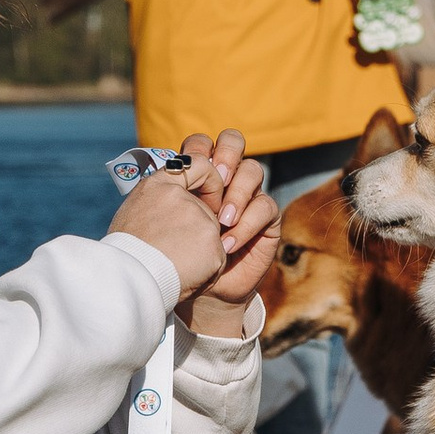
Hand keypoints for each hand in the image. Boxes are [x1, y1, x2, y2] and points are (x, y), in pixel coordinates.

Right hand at [108, 168, 223, 297]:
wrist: (127, 280)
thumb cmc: (125, 255)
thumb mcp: (134, 214)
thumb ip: (158, 203)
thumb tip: (169, 204)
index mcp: (158, 185)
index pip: (197, 165)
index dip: (210, 180)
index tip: (206, 199)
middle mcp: (181, 196)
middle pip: (207, 210)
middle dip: (199, 232)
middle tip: (175, 250)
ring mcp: (199, 217)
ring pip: (212, 236)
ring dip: (201, 253)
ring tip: (175, 265)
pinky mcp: (212, 241)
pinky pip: (218, 258)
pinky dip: (207, 270)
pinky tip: (186, 274)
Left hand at [176, 130, 279, 334]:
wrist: (203, 291)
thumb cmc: (182, 254)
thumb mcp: (173, 222)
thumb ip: (172, 195)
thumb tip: (168, 171)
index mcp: (200, 173)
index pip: (202, 142)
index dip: (199, 149)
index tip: (189, 174)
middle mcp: (227, 178)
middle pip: (234, 141)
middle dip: (226, 154)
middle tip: (217, 178)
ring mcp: (248, 195)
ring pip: (252, 170)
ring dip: (236, 193)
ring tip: (222, 220)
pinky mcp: (267, 218)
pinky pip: (265, 207)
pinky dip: (246, 224)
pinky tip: (227, 244)